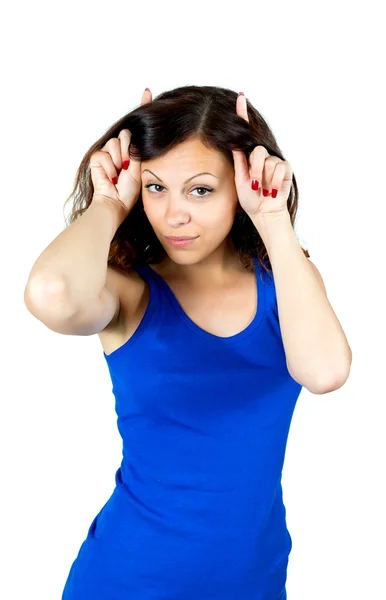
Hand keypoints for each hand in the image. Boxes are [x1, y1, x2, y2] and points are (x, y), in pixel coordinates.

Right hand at [90, 87, 152, 214]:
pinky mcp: (97, 158)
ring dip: (120, 161)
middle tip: (128, 168)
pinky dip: (109, 167)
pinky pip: (104, 154)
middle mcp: (120, 149)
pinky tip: (111, 177)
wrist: (116, 203)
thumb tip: (132, 132)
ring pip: (116, 143)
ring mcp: (108, 153)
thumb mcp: (140, 166)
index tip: (147, 91)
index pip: (137, 127)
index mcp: (133, 150)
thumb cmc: (130, 190)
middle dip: (129, 151)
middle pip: (126, 135)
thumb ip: (137, 148)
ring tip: (120, 174)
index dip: (142, 107)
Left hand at [231, 93, 292, 217]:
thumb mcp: (240, 179)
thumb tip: (233, 141)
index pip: (246, 132)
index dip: (242, 114)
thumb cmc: (251, 198)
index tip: (240, 97)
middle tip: (255, 185)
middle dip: (255, 170)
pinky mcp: (285, 169)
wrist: (264, 212)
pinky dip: (274, 182)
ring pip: (268, 162)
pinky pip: (279, 168)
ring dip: (264, 179)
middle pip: (257, 151)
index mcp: (248, 157)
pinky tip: (273, 189)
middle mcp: (262, 156)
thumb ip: (239, 160)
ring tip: (264, 189)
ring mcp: (274, 162)